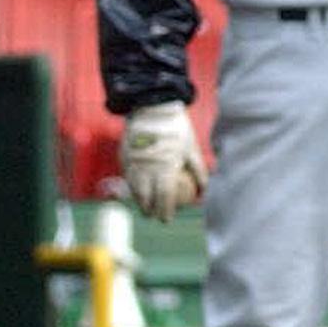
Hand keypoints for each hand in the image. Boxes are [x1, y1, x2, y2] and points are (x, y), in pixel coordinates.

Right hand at [120, 103, 205, 223]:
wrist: (152, 106)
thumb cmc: (177, 128)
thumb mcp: (192, 149)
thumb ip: (198, 172)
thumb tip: (203, 191)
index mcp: (165, 168)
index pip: (164, 198)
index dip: (165, 212)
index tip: (166, 220)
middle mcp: (146, 168)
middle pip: (145, 198)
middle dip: (148, 210)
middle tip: (153, 216)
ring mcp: (132, 162)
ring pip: (133, 188)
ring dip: (138, 200)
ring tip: (143, 205)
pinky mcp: (123, 155)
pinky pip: (127, 175)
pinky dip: (131, 185)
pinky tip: (136, 187)